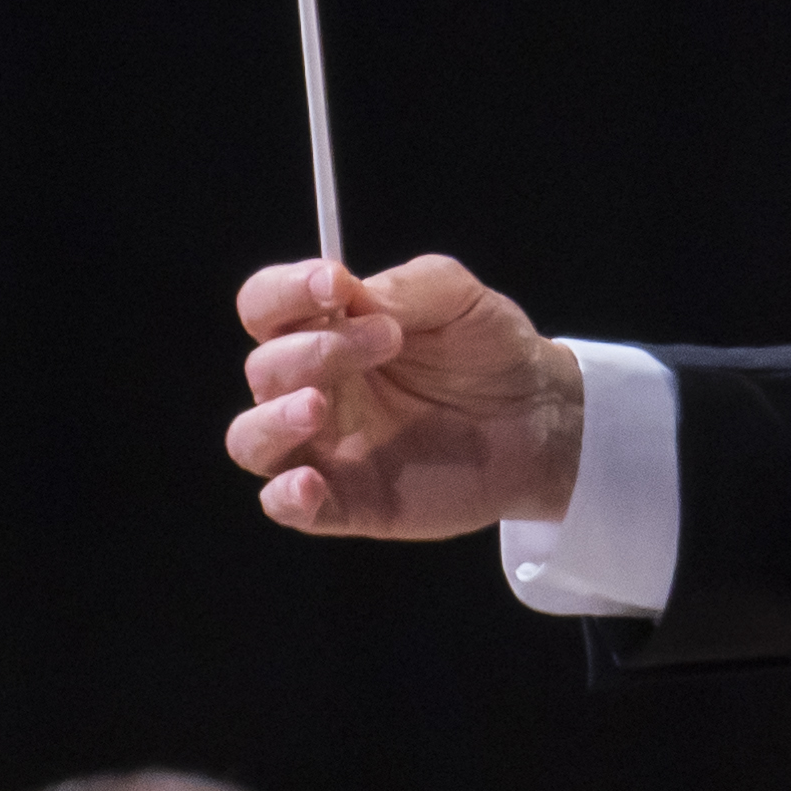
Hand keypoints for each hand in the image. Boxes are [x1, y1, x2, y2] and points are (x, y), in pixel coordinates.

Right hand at [227, 253, 582, 540]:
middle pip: (263, 369)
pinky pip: (283, 507)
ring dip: (273, 419)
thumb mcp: (455, 296)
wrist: (540, 418)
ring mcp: (322, 448)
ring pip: (250, 440)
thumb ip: (401, 289)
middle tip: (388, 341)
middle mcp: (311, 386)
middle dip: (313, 350)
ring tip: (318, 407)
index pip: (265, 305)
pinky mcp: (344, 502)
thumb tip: (348, 301)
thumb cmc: (488, 349)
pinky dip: (284, 496)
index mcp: (324, 330)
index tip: (335, 284)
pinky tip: (310, 483)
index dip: (285, 292)